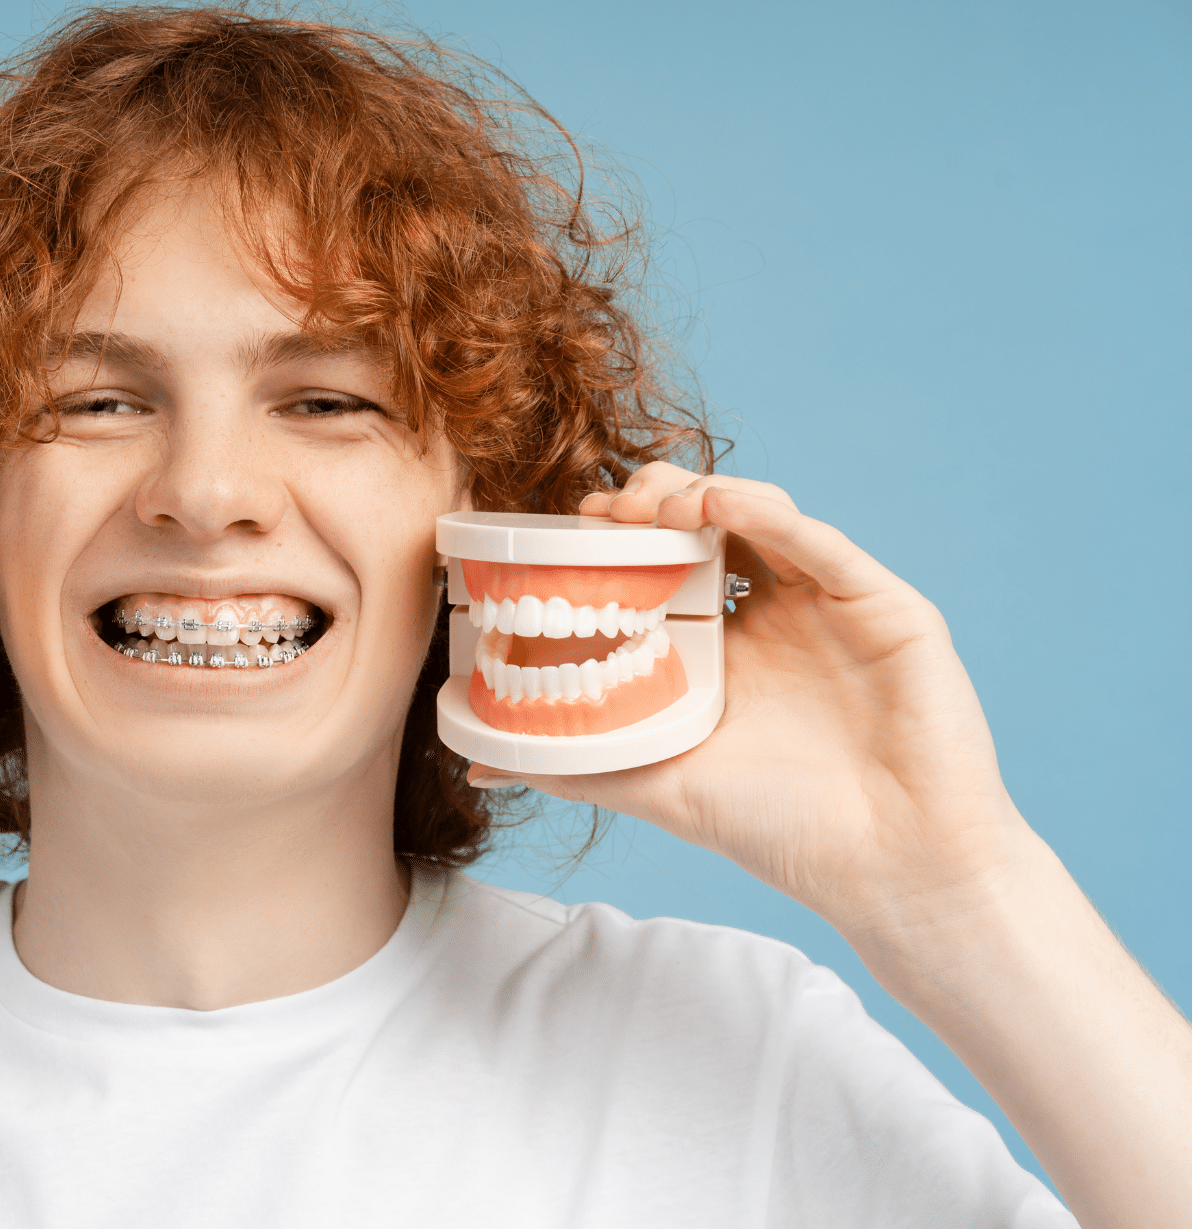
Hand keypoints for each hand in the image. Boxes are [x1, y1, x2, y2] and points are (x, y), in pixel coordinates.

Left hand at [467, 462, 1029, 937]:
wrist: (889, 871)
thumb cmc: (780, 832)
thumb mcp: (657, 786)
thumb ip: (574, 764)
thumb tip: (476, 759)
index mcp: (723, 648)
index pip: (661, 564)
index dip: (614, 537)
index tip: (562, 531)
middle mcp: (774, 614)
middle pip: (706, 524)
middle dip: (648, 501)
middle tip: (598, 510)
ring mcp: (830, 605)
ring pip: (761, 515)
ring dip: (697, 494)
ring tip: (643, 504)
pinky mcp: (884, 608)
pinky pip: (821, 543)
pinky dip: (767, 514)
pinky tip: (716, 506)